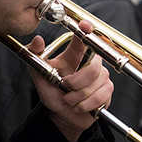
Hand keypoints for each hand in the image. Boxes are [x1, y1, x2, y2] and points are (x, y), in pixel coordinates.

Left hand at [27, 20, 113, 141]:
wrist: (61, 115)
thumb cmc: (52, 93)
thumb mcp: (39, 75)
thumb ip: (34, 56)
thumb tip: (37, 40)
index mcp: (75, 55)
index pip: (84, 38)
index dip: (87, 30)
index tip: (85, 26)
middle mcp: (91, 62)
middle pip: (92, 68)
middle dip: (75, 83)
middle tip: (64, 87)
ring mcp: (102, 76)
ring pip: (94, 85)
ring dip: (76, 97)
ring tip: (69, 100)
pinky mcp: (107, 90)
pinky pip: (100, 96)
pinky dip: (85, 105)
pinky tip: (78, 106)